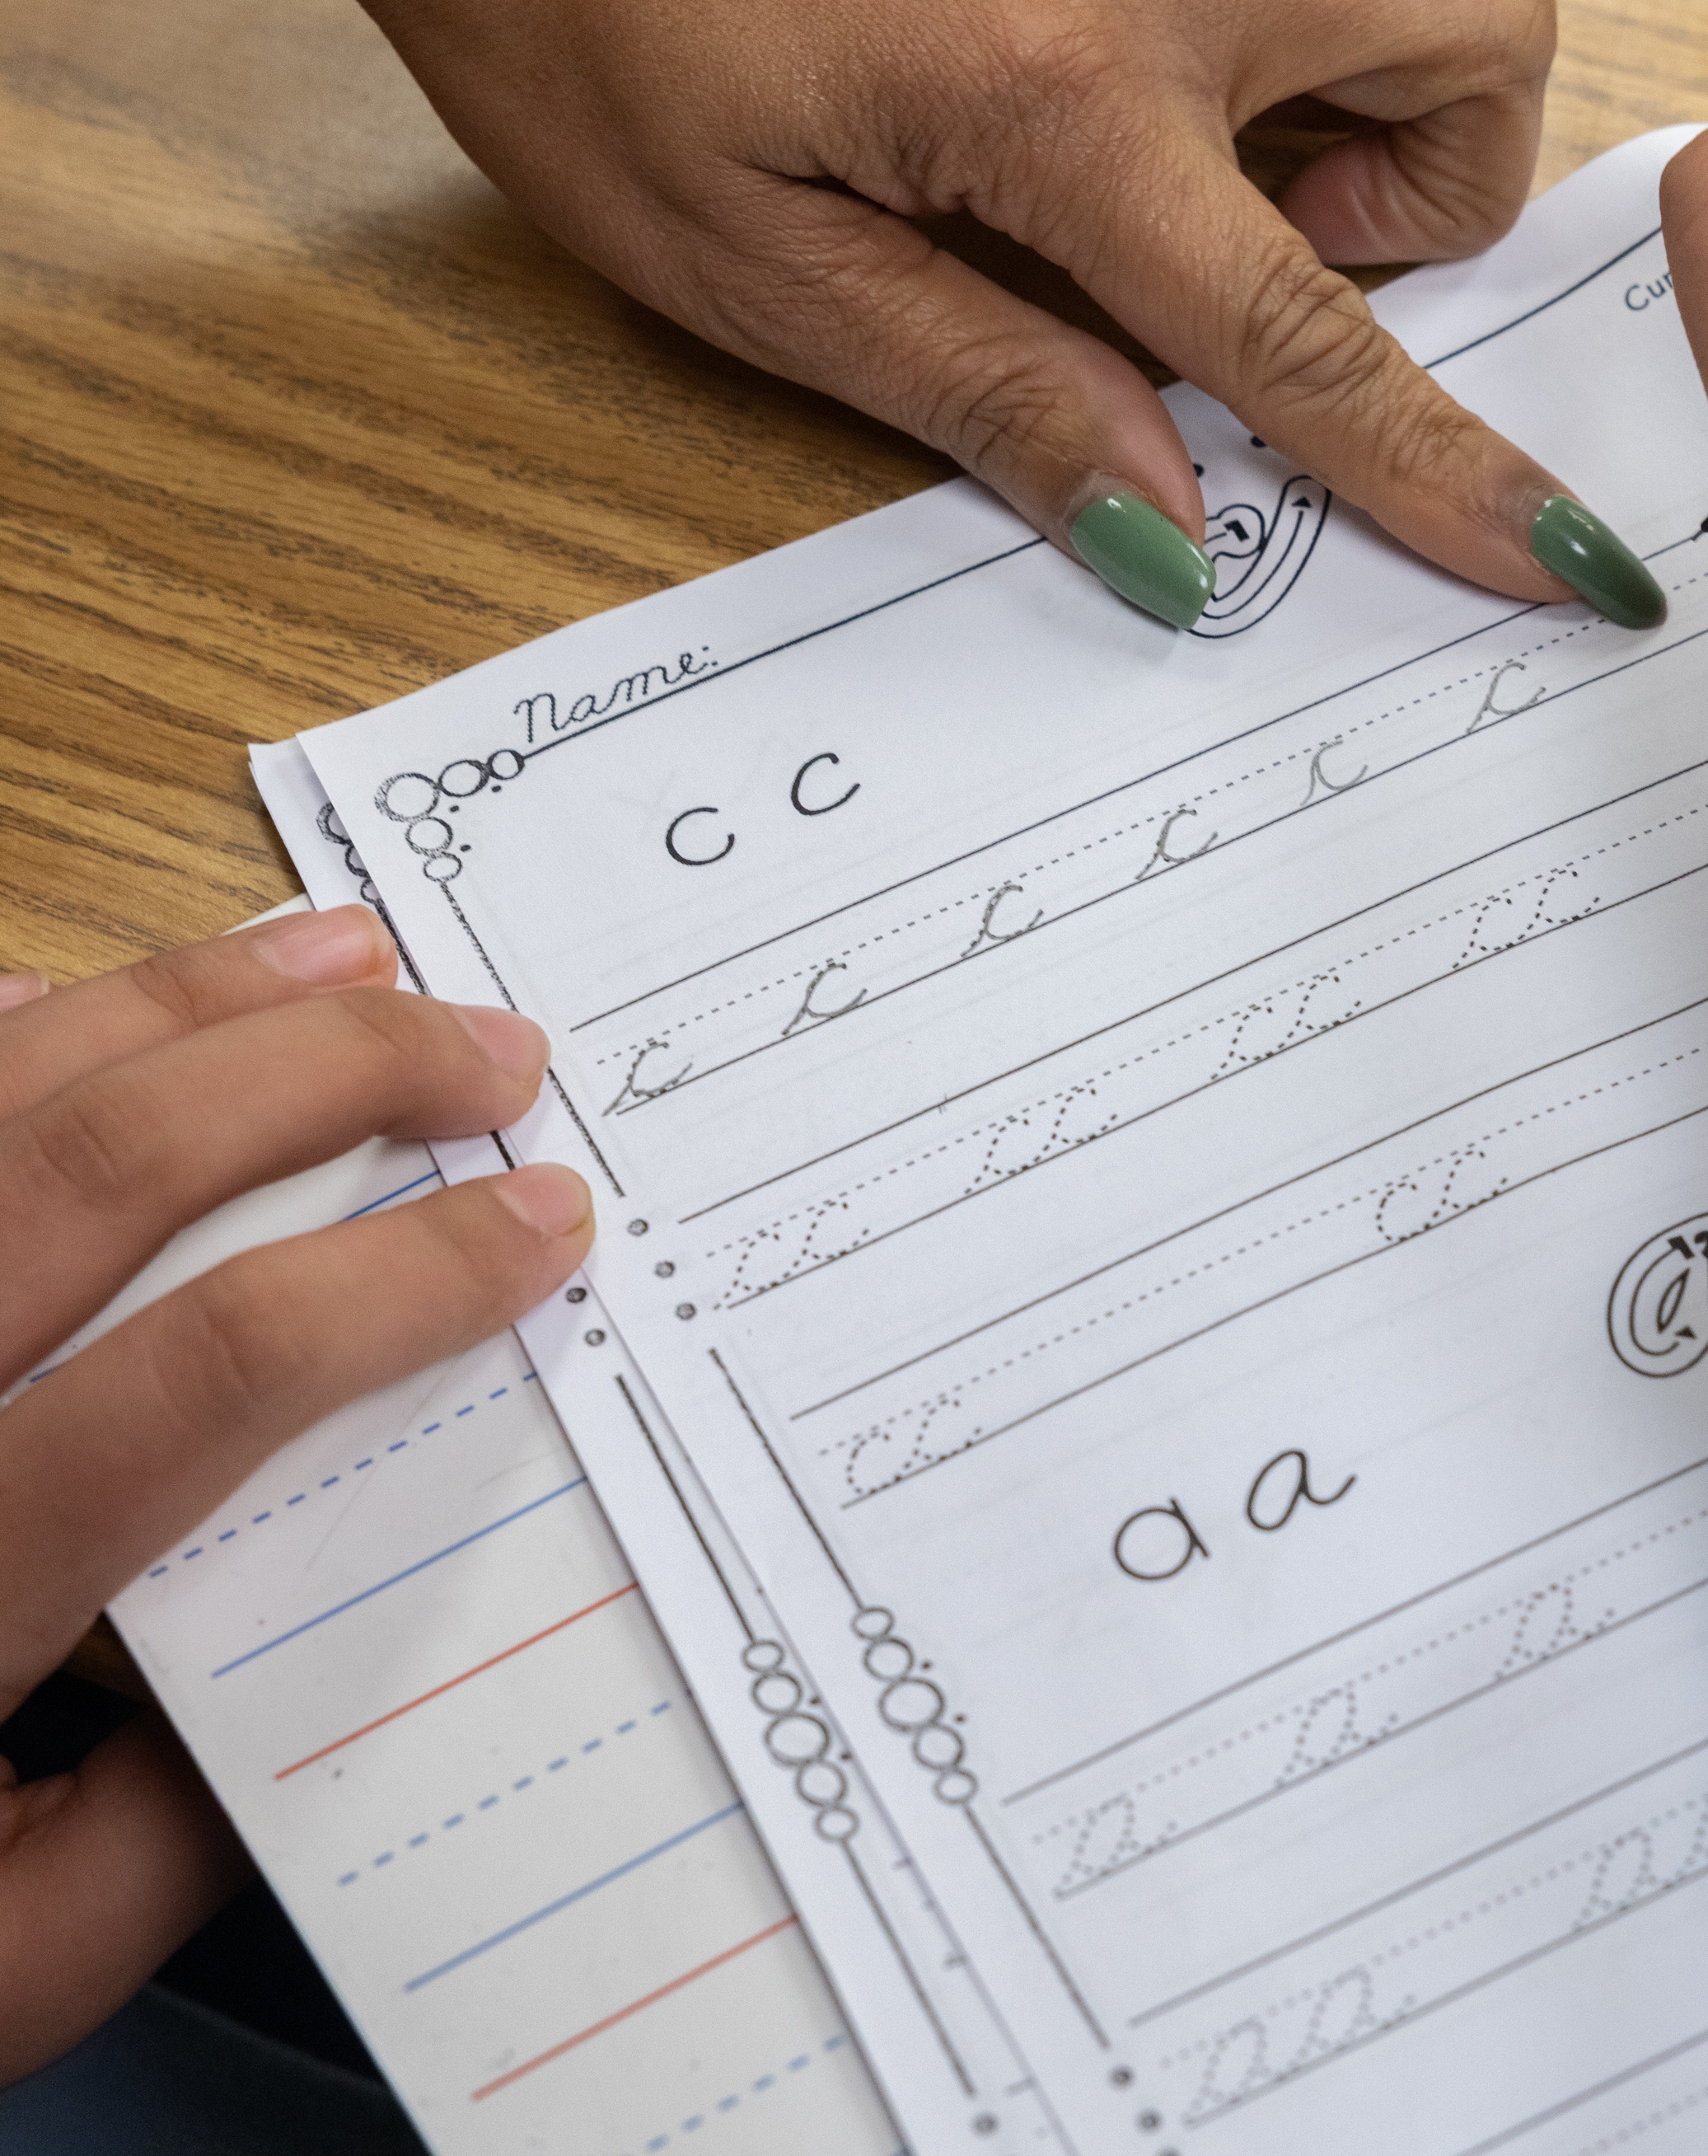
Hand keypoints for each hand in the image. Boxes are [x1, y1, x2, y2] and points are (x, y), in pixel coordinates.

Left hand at [0, 911, 590, 2082]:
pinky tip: (83, 999)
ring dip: (182, 1001)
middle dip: (330, 1074)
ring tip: (347, 953)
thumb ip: (180, 1833)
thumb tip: (356, 1650)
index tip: (546, 1226)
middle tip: (493, 1049)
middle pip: (99, 1169)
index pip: (210, 1372)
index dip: (405, 1278)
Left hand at [189, 0, 1661, 631]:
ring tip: (1252, 140)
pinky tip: (1204, 28)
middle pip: (1482, 46)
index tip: (1567, 557)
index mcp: (1056, 93)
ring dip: (1413, 60)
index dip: (1447, 465)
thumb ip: (985, 394)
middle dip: (1459, 191)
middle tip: (1292, 251)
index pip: (1309, 330)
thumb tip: (1164, 527)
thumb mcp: (750, 264)